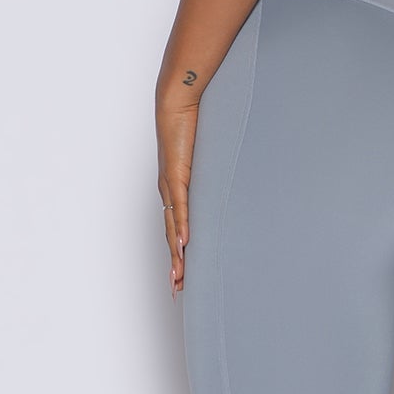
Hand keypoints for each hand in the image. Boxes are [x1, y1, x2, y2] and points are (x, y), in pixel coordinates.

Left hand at [156, 97, 198, 296]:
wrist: (176, 103)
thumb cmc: (189, 125)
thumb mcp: (203, 157)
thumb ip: (210, 173)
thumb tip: (224, 183)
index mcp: (175, 190)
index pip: (176, 229)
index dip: (179, 255)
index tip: (182, 277)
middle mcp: (169, 192)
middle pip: (172, 236)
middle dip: (176, 264)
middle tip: (178, 289)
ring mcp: (171, 185)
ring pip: (174, 227)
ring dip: (177, 254)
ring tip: (180, 276)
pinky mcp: (176, 175)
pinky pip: (181, 206)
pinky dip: (182, 226)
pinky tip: (185, 244)